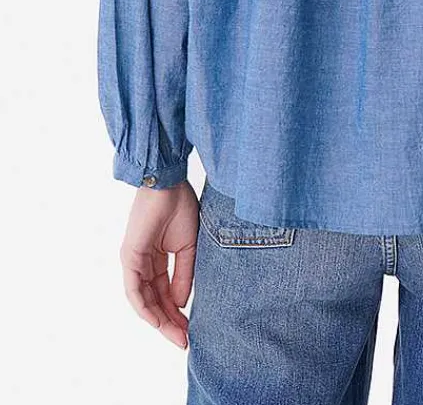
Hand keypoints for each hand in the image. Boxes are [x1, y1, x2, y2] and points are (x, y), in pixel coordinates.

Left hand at [120, 180, 198, 347]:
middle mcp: (143, 264)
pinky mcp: (129, 258)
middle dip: (169, 322)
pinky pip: (134, 290)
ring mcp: (134, 262)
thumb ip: (184, 276)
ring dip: (159, 320)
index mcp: (157, 260)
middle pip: (155, 301)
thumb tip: (182, 304)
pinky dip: (145, 307)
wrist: (169, 184)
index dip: (178, 313)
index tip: (191, 330)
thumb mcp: (189, 248)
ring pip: (143, 300)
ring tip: (175, 335)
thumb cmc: (180, 207)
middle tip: (184, 340)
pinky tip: (157, 320)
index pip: (166, 294)